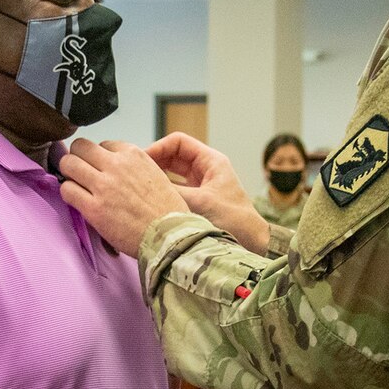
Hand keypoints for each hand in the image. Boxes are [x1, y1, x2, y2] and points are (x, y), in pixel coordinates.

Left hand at [58, 139, 188, 256]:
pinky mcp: (94, 208)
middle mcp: (117, 165)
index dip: (99, 157)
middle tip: (80, 172)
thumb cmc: (167, 211)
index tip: (101, 169)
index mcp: (134, 155)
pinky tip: (77, 201)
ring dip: (69, 174)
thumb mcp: (156, 174)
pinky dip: (68, 194)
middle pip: (80, 146)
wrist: (170, 236)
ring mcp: (104, 186)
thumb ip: (134, 166)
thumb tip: (113, 166)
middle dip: (78, 158)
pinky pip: (67, 190)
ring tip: (76, 185)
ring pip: (68, 164)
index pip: (103, 144)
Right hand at [146, 133, 269, 254]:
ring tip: (138, 187)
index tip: (142, 160)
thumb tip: (143, 184)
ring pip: (172, 175)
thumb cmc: (235, 222)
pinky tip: (149, 202)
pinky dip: (162, 194)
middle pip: (172, 157)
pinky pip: (174, 192)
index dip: (158, 148)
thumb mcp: (199, 203)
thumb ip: (171, 191)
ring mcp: (201, 187)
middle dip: (154, 163)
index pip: (178, 142)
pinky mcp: (197, 203)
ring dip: (156, 179)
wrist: (253, 245)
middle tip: (135, 174)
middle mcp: (205, 171)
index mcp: (211, 162)